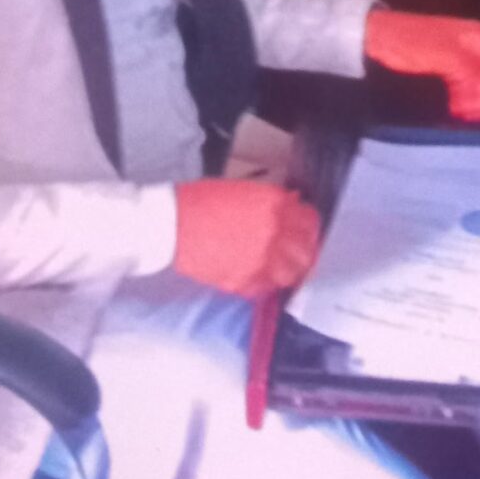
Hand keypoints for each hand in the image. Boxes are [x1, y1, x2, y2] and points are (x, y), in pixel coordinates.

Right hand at [173, 179, 319, 296]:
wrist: (170, 224)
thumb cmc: (202, 201)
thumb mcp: (242, 191)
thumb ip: (270, 201)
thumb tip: (291, 204)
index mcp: (274, 205)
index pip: (309, 220)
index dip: (309, 225)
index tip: (305, 228)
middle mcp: (274, 233)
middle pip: (306, 250)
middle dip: (305, 249)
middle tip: (299, 250)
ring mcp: (260, 260)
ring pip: (291, 273)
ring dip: (290, 269)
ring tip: (282, 266)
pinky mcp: (243, 282)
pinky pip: (266, 287)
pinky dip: (266, 282)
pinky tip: (259, 274)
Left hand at [364, 9, 479, 122]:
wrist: (375, 39)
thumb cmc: (409, 43)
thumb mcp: (443, 56)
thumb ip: (470, 71)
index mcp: (476, 35)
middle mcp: (471, 44)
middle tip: (472, 117)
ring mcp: (458, 55)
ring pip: (476, 82)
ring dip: (473, 101)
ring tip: (462, 117)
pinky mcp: (444, 67)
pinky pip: (461, 84)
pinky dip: (461, 98)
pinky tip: (456, 111)